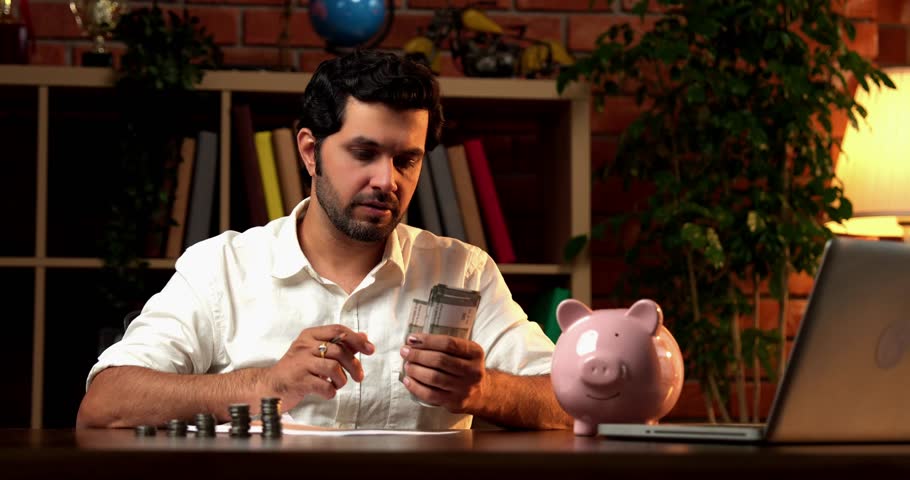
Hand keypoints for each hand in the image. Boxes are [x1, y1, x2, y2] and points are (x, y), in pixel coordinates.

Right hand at [260, 325, 374, 408]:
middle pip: (339, 350)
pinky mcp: (298, 381)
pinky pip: (324, 385)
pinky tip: (327, 392)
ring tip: (337, 384)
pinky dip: (331, 391)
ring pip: (334, 367)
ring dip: (341, 379)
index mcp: (310, 335)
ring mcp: (300, 363)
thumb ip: (338, 344)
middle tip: (359, 376)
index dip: (356, 339)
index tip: (370, 349)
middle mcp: (304, 346)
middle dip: (354, 365)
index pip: (338, 330)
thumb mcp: (315, 351)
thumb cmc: (297, 369)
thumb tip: (363, 337)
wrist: (270, 386)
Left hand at [399, 333, 486, 412]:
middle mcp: (473, 371)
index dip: (427, 340)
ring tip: (407, 365)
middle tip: (405, 352)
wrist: (480, 393)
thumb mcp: (465, 352)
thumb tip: (414, 341)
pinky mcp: (455, 403)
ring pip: (434, 378)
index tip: (411, 339)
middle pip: (439, 360)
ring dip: (415, 370)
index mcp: (475, 353)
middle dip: (418, 355)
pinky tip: (408, 380)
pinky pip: (430, 395)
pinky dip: (416, 387)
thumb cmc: (465, 367)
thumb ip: (446, 346)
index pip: (448, 343)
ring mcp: (464, 388)